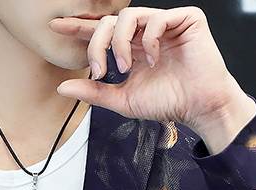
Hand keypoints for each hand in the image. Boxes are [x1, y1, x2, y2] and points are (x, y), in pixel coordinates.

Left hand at [49, 5, 255, 151]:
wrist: (199, 107)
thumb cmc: (169, 102)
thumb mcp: (124, 100)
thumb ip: (95, 92)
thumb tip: (63, 87)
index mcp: (133, 48)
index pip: (103, 32)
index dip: (80, 27)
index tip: (56, 26)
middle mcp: (147, 32)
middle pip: (111, 21)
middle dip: (97, 44)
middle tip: (99, 69)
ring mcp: (166, 23)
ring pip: (130, 16)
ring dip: (120, 43)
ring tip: (126, 68)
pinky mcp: (186, 19)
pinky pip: (157, 18)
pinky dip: (150, 40)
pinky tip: (154, 60)